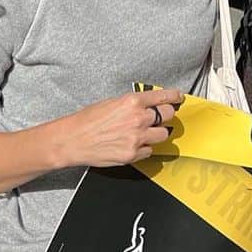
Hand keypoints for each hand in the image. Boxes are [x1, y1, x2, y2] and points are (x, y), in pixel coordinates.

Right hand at [52, 89, 183, 170]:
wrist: (72, 140)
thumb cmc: (88, 120)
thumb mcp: (113, 102)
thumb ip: (134, 104)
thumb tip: (151, 105)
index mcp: (133, 101)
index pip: (165, 97)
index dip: (175, 97)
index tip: (179, 98)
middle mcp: (138, 118)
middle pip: (169, 115)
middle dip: (166, 115)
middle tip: (160, 117)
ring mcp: (137, 137)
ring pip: (164, 134)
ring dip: (157, 133)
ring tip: (144, 133)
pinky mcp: (132, 154)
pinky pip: (150, 151)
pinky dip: (145, 148)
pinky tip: (133, 145)